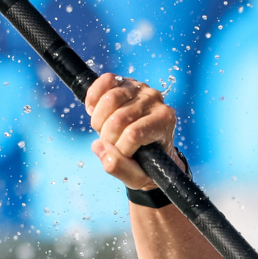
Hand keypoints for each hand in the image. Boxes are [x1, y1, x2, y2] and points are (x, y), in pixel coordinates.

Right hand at [84, 73, 179, 190]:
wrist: (148, 147)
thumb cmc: (147, 162)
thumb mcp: (138, 177)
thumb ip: (120, 168)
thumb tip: (98, 146)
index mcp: (164, 121)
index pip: (133, 134)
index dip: (120, 149)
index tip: (124, 155)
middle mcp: (156, 100)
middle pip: (119, 118)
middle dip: (108, 137)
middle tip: (111, 143)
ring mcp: (141, 88)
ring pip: (110, 99)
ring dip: (99, 120)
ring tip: (104, 130)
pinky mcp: (125, 82)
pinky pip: (105, 81)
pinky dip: (93, 98)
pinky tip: (94, 111)